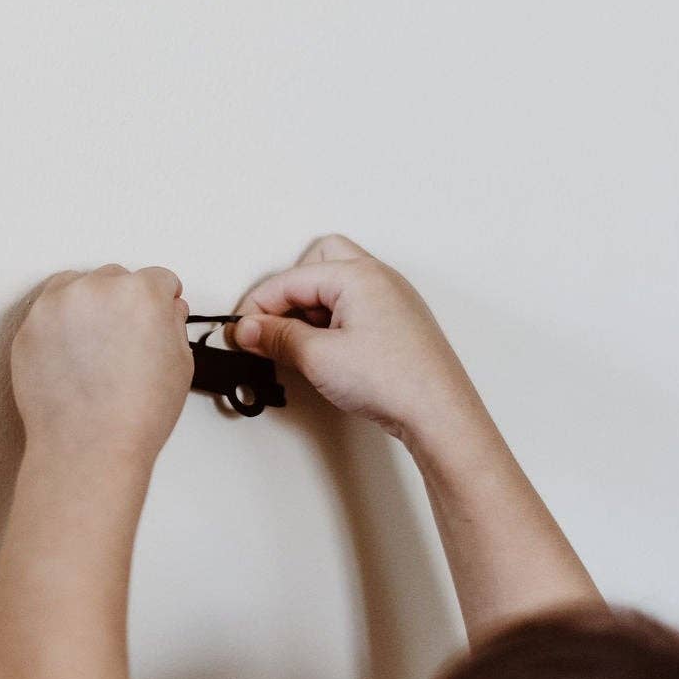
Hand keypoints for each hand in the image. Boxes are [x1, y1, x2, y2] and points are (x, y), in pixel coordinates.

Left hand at [12, 264, 191, 463]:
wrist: (87, 448)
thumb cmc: (133, 416)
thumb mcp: (181, 365)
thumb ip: (174, 325)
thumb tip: (166, 310)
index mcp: (140, 293)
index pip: (158, 280)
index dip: (163, 301)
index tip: (158, 313)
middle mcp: (95, 289)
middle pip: (116, 279)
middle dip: (123, 303)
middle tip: (125, 341)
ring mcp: (56, 306)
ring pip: (77, 287)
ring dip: (89, 307)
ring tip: (96, 348)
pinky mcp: (28, 326)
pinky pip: (49, 312)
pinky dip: (60, 326)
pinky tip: (74, 357)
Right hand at [233, 236, 487, 451]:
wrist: (439, 414)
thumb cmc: (396, 381)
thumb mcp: (319, 358)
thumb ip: (278, 337)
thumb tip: (251, 329)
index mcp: (358, 274)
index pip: (290, 279)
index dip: (257, 306)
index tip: (239, 332)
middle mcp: (379, 278)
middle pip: (316, 263)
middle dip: (288, 292)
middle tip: (270, 327)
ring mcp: (391, 299)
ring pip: (336, 285)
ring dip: (309, 308)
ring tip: (297, 345)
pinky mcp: (397, 322)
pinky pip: (354, 306)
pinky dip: (331, 321)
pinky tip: (323, 351)